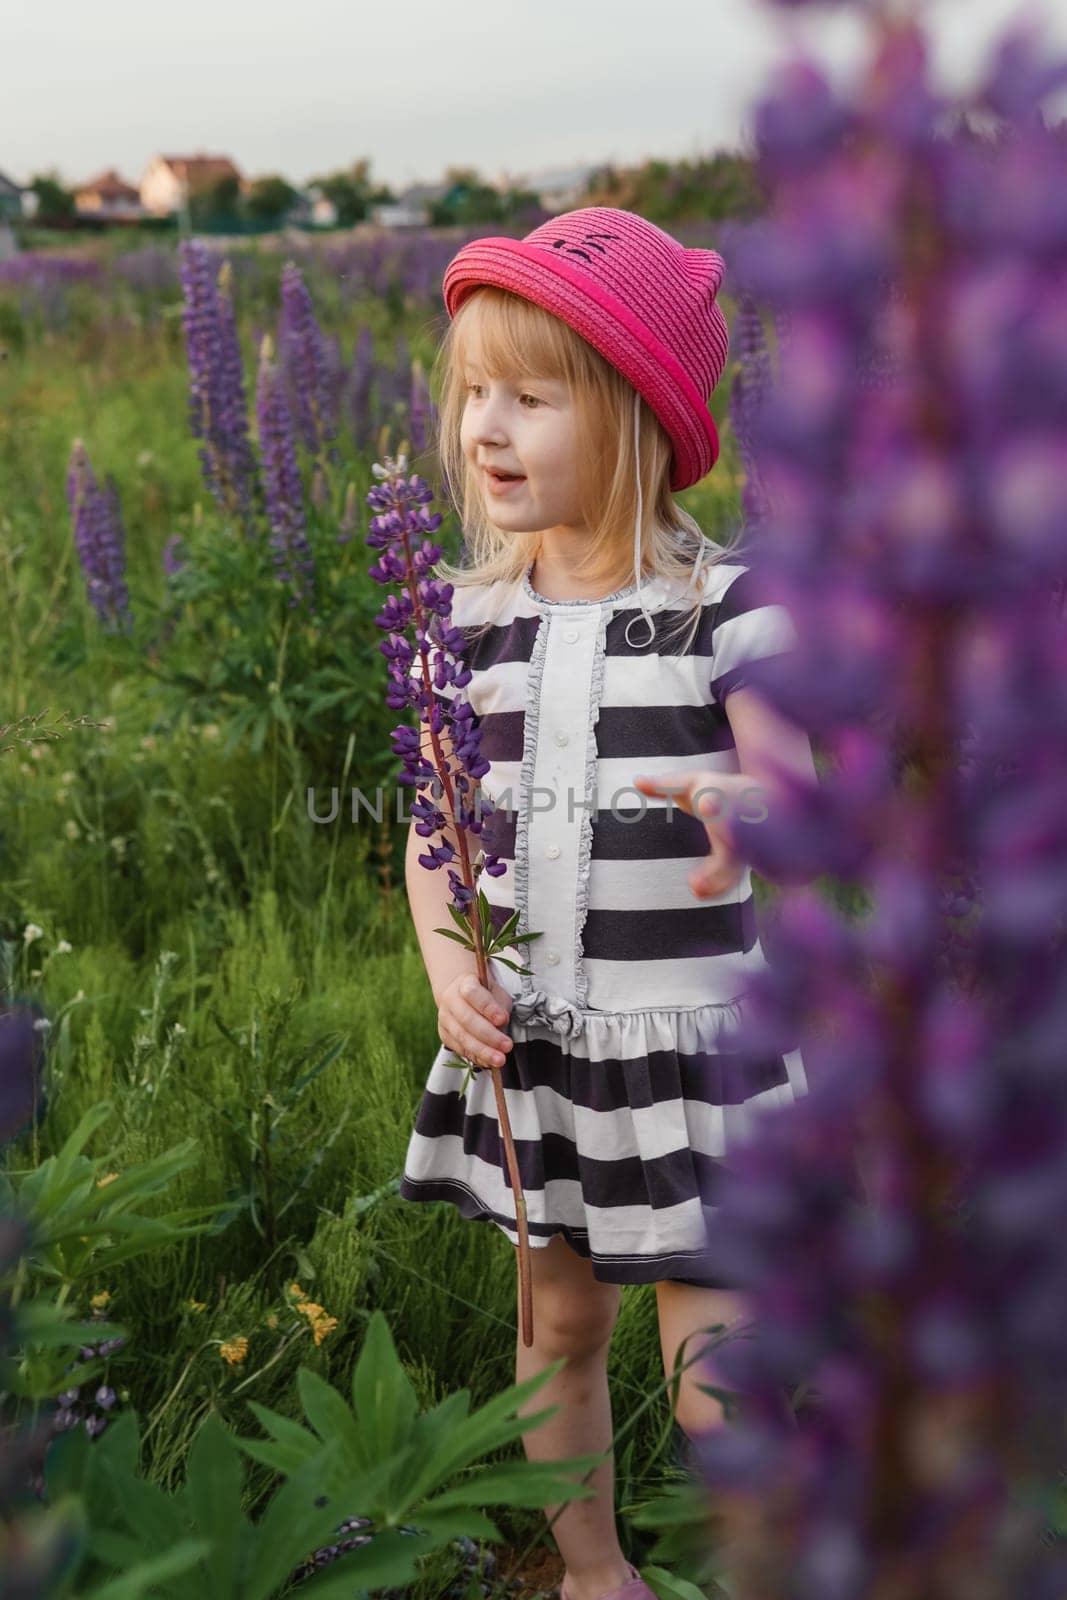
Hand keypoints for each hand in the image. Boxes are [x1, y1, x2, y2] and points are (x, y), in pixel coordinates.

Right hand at [437, 972, 513, 1071]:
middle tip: (507, 1045)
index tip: (503, 1019)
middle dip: (489, 1035)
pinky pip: (460, 1048)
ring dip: (483, 1051)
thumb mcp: (497, 994)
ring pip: (462, 1037)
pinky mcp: (444, 1034)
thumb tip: (500, 1029)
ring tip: (500, 1059)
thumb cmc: (485, 995)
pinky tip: (488, 1062)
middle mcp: (450, 1000)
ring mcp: (445, 1018)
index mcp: (464, 983)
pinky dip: (476, 1056)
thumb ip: (500, 1008)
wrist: (463, 996)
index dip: (488, 1008)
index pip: (473, 994)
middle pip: (467, 1019)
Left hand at [633, 769, 749, 899]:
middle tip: (705, 861)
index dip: (713, 801)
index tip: (707, 803)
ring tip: (695, 887)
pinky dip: (718, 887)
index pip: (719, 797)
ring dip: (717, 877)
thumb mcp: (689, 782)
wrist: (753, 799)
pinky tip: (699, 893)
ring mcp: (742, 842)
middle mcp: (736, 820)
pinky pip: (732, 877)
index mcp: (721, 795)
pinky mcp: (740, 860)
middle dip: (721, 848)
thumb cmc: (714, 789)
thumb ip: (664, 786)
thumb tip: (636, 781)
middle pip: (733, 834)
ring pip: (734, 863)